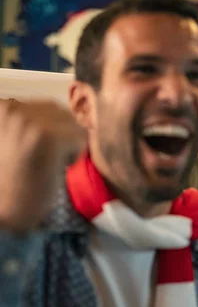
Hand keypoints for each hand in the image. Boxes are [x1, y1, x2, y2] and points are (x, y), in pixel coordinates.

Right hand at [0, 98, 84, 231]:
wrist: (8, 208)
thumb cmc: (16, 177)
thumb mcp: (17, 137)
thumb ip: (32, 119)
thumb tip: (74, 99)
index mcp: (3, 106)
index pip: (47, 107)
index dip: (51, 131)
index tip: (34, 151)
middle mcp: (11, 108)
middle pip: (63, 113)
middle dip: (61, 136)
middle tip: (40, 159)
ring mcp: (28, 121)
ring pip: (74, 125)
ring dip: (67, 146)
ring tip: (45, 162)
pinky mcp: (47, 136)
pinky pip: (80, 138)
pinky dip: (73, 156)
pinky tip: (52, 167)